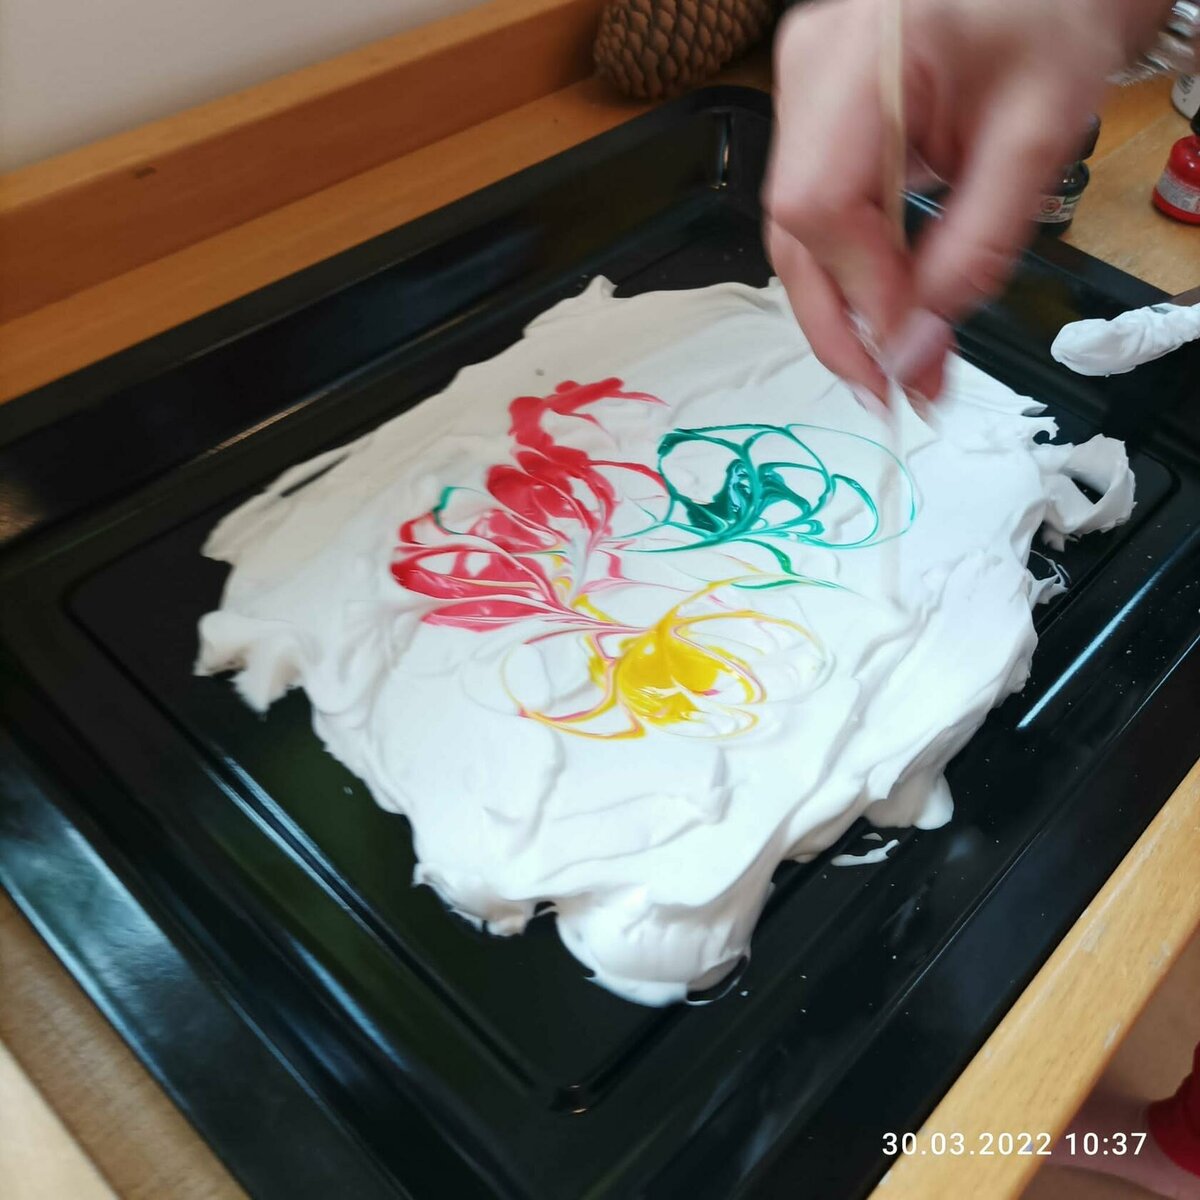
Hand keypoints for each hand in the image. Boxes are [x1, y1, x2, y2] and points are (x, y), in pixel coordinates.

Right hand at [763, 0, 1171, 399]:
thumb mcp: (1036, 138)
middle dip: (841, 325)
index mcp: (857, 57)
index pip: (821, 206)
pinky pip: (819, 216)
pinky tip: (891, 311)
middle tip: (891, 390)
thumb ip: (975, 253)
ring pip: (799, 236)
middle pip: (793, 232)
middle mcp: (808, 74)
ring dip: (848, 309)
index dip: (860, 294)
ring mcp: (803, 96)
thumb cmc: (1053, 21)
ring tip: (901, 363)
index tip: (908, 355)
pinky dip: (856, 272)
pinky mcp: (816, 120)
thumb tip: (916, 351)